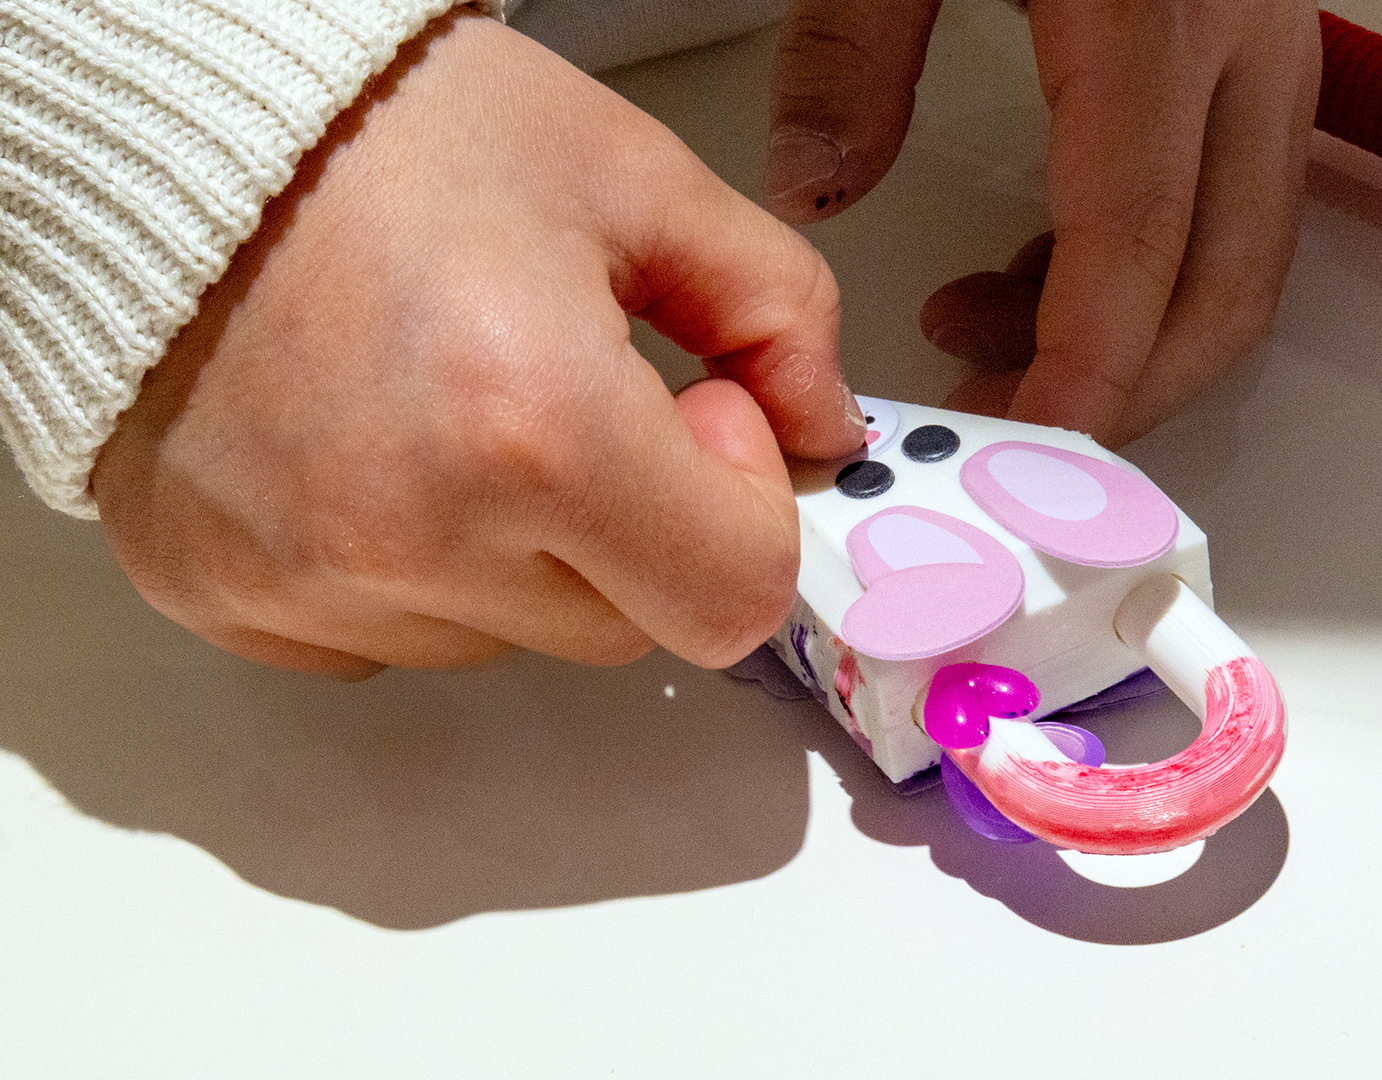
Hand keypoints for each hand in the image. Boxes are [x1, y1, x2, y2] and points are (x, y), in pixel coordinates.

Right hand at [90, 12, 865, 679]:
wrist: (177, 127)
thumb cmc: (399, 129)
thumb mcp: (636, 179)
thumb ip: (776, 310)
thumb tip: (823, 428)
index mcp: (533, 428)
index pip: (731, 597)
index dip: (746, 509)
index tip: (701, 410)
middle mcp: (409, 536)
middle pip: (624, 626)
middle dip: (642, 527)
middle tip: (580, 389)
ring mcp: (301, 582)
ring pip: (506, 637)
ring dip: (522, 551)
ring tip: (455, 403)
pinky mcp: (223, 595)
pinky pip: (384, 637)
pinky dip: (411, 569)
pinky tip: (376, 448)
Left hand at [764, 0, 1320, 444]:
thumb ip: (851, 46)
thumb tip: (815, 186)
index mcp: (1149, 21)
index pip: (1135, 251)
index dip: (1086, 374)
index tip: (1019, 445)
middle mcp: (1241, 47)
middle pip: (1227, 286)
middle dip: (1130, 390)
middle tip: (1001, 427)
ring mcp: (1270, 49)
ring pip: (1242, 255)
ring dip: (1132, 330)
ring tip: (978, 325)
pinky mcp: (1262, 47)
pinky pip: (1232, 201)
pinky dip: (1149, 265)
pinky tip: (1041, 261)